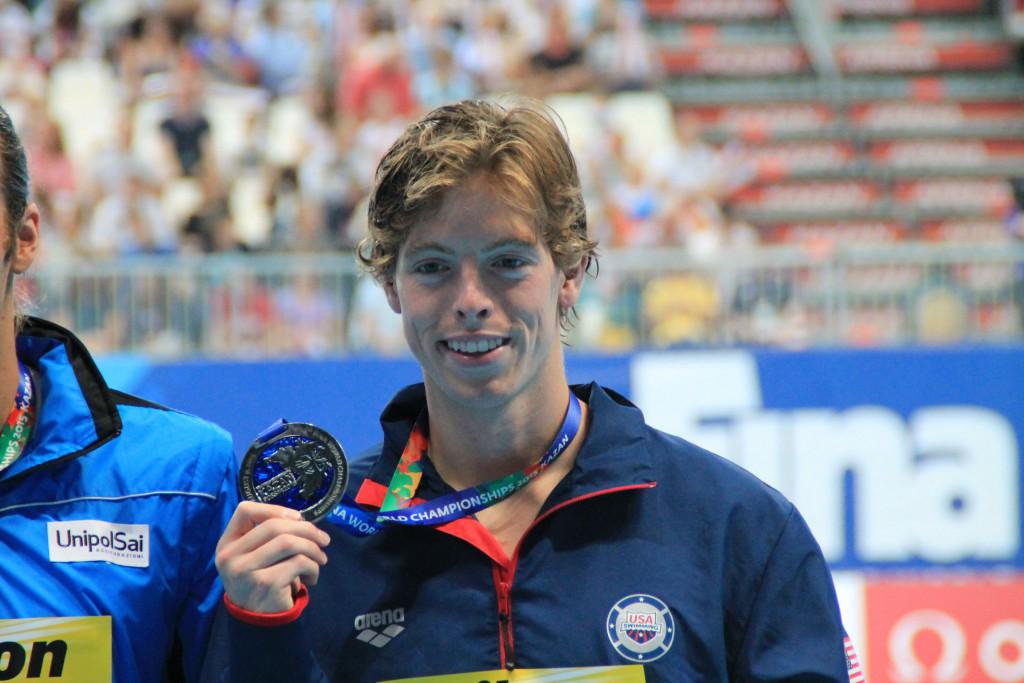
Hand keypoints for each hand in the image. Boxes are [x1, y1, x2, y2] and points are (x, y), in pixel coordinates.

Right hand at [215, 501, 329, 612]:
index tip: (298, 518)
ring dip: (313, 548)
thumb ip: (269, 536)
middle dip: (306, 529)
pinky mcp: (265, 585)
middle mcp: (230, 557)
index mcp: (227, 544)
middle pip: (273, 526)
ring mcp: (246, 571)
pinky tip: (312, 579)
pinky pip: (298, 563)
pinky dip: (313, 568)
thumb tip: (302, 520)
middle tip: (324, 540)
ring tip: (321, 559)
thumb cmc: (262, 582)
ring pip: (288, 542)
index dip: (275, 509)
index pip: (244, 511)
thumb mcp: (256, 557)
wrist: (259, 624)